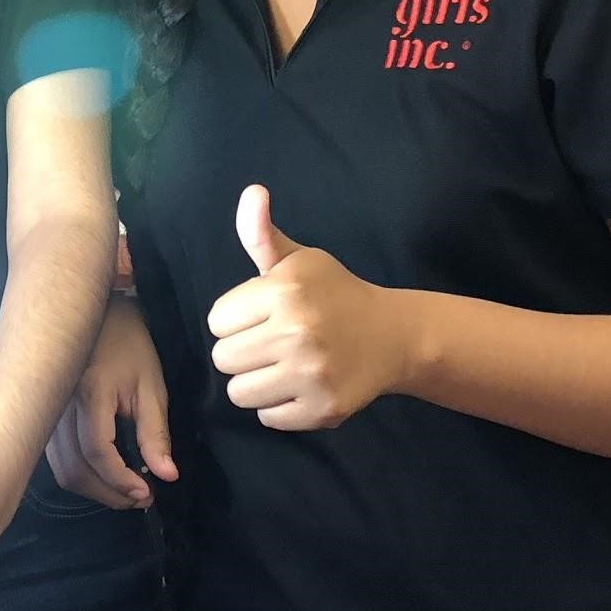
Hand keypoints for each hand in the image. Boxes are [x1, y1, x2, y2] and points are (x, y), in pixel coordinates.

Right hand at [46, 297, 178, 508]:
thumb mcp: (151, 386)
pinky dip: (80, 475)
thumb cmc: (128, 345)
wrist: (94, 316)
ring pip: (61, 469)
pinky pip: (56, 458)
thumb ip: (156, 433)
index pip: (98, 452)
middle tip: (139, 498)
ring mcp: (46, 413)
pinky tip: (103, 475)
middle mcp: (60, 407)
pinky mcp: (43, 417)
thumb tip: (167, 475)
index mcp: (89, 394)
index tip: (146, 492)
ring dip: (93, 489)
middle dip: (108, 493)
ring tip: (124, 492)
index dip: (120, 480)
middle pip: (75, 469)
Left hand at [208, 185, 410, 430]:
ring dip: (255, 382)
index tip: (263, 317)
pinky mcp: (323, 408)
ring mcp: (311, 373)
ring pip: (239, 393)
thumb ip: (261, 234)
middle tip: (273, 343)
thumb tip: (252, 192)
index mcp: (284, 291)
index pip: (216, 321)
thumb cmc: (334, 294)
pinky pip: (267, 418)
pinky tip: (300, 385)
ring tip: (282, 366)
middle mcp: (297, 331)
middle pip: (223, 358)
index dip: (236, 320)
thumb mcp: (298, 260)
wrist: (393, 335)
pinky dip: (278, 407)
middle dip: (242, 352)